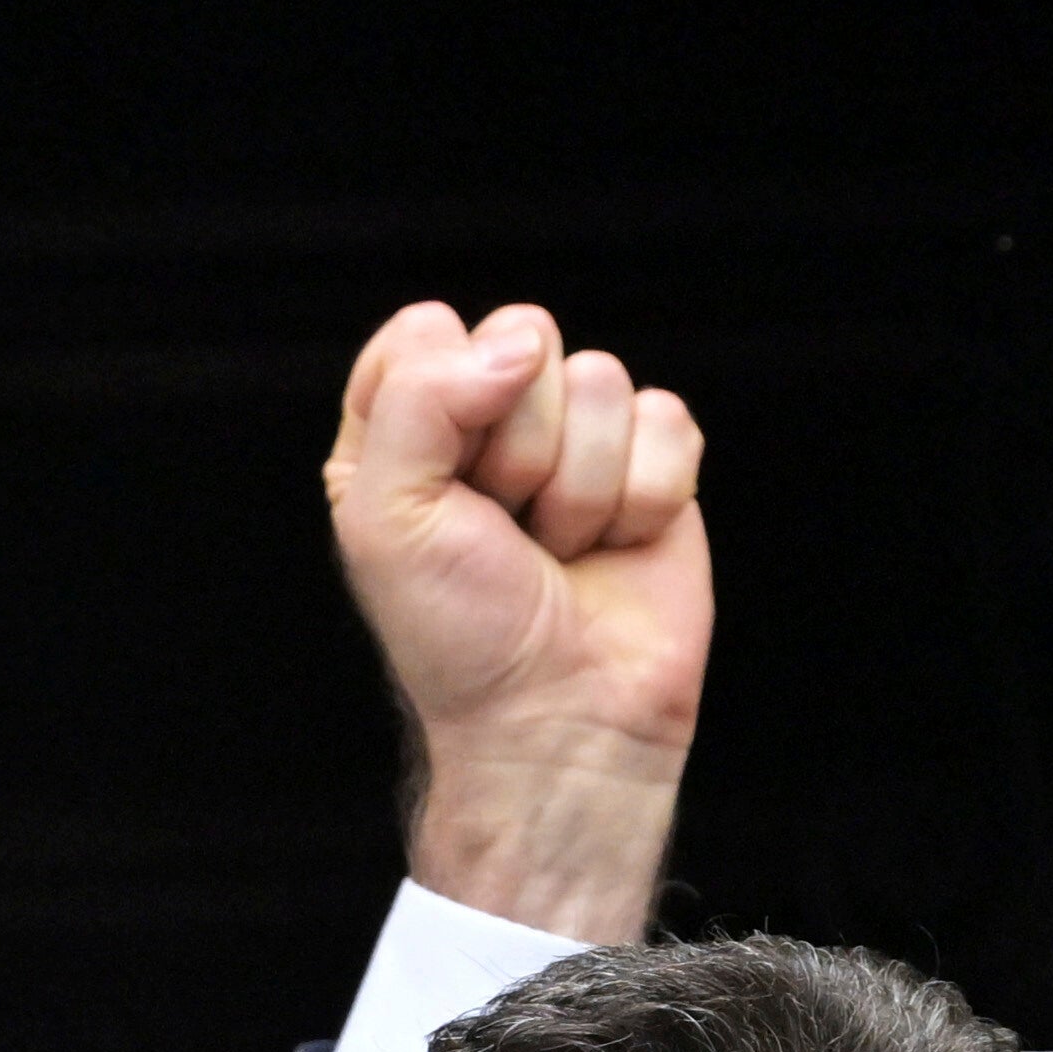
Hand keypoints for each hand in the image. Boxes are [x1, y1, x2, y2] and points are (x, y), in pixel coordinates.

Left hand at [326, 300, 710, 946]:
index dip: (443, 398)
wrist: (559, 721)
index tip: (441, 488)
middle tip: (507, 531)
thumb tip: (518, 342)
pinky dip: (645, 496)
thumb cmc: (460, 637)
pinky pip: (667, 419)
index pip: (427, 331)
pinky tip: (616, 548)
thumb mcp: (385, 517)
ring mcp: (579, 442)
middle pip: (524, 338)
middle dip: (518, 447)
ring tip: (560, 552)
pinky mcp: (655, 468)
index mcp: (406, 430)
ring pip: (601, 380)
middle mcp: (490, 425)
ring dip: (581, 487)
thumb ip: (418, 399)